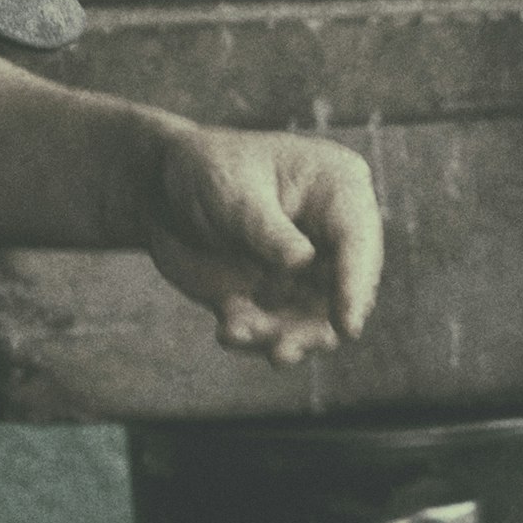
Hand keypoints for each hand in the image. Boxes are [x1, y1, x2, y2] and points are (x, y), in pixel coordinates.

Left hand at [116, 120, 384, 365]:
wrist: (162, 189)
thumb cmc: (207, 171)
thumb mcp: (233, 192)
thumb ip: (266, 230)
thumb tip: (303, 262)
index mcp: (338, 190)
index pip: (360, 243)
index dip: (356, 287)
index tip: (347, 328)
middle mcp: (331, 235)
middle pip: (345, 292)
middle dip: (318, 329)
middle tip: (284, 352)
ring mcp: (306, 270)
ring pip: (314, 320)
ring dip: (284, 340)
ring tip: (243, 339)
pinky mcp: (276, 297)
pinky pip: (276, 328)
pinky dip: (253, 336)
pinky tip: (227, 331)